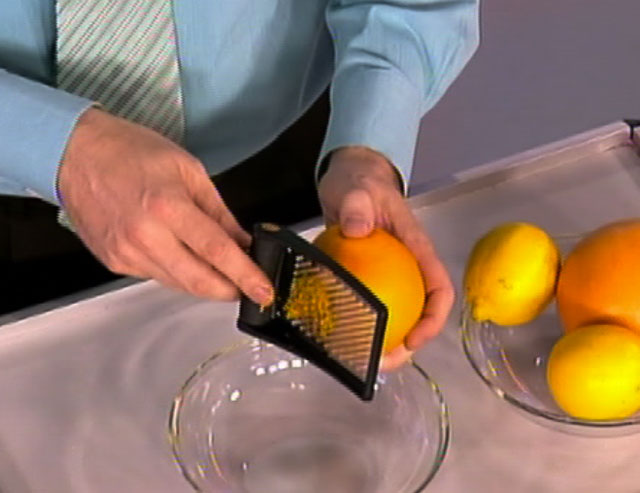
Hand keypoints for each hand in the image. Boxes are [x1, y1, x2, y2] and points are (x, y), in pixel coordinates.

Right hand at [57, 108, 272, 304]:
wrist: (73, 153)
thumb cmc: (129, 152)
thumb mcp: (188, 170)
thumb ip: (219, 212)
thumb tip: (242, 242)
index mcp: (168, 207)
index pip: (218, 252)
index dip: (245, 275)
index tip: (263, 290)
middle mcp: (145, 236)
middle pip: (199, 281)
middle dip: (229, 291)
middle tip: (247, 288)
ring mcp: (127, 253)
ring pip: (178, 284)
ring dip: (205, 283)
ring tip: (220, 272)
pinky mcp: (115, 262)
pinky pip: (156, 277)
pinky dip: (178, 273)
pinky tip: (183, 258)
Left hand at [317, 147, 453, 370]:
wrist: (347, 177)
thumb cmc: (359, 181)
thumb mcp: (357, 188)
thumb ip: (357, 204)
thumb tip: (359, 231)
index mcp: (415, 249)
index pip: (438, 287)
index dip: (434, 318)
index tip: (414, 340)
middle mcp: (406, 267)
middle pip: (419, 311)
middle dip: (408, 344)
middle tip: (382, 362)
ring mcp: (386, 274)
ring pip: (395, 314)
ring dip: (384, 340)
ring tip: (363, 359)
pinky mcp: (365, 276)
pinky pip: (368, 305)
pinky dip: (359, 323)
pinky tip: (339, 336)